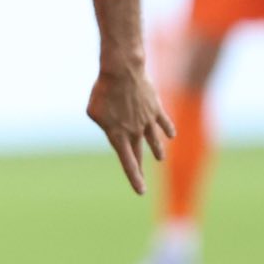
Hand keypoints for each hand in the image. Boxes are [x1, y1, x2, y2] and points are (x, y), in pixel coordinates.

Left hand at [88, 64, 174, 194]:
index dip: (134, 178)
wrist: (123, 72)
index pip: (128, 163)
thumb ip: (103, 123)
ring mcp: (148, 121)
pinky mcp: (156, 109)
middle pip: (139, 155)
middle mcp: (136, 132)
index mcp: (118, 135)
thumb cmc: (103, 91)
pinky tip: (170, 135)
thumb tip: (112, 126)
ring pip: (155, 141)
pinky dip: (168, 130)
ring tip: (160, 158)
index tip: (141, 192)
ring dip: (157, 150)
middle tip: (143, 184)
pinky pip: (164, 123)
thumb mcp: (94, 111)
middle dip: (140, 170)